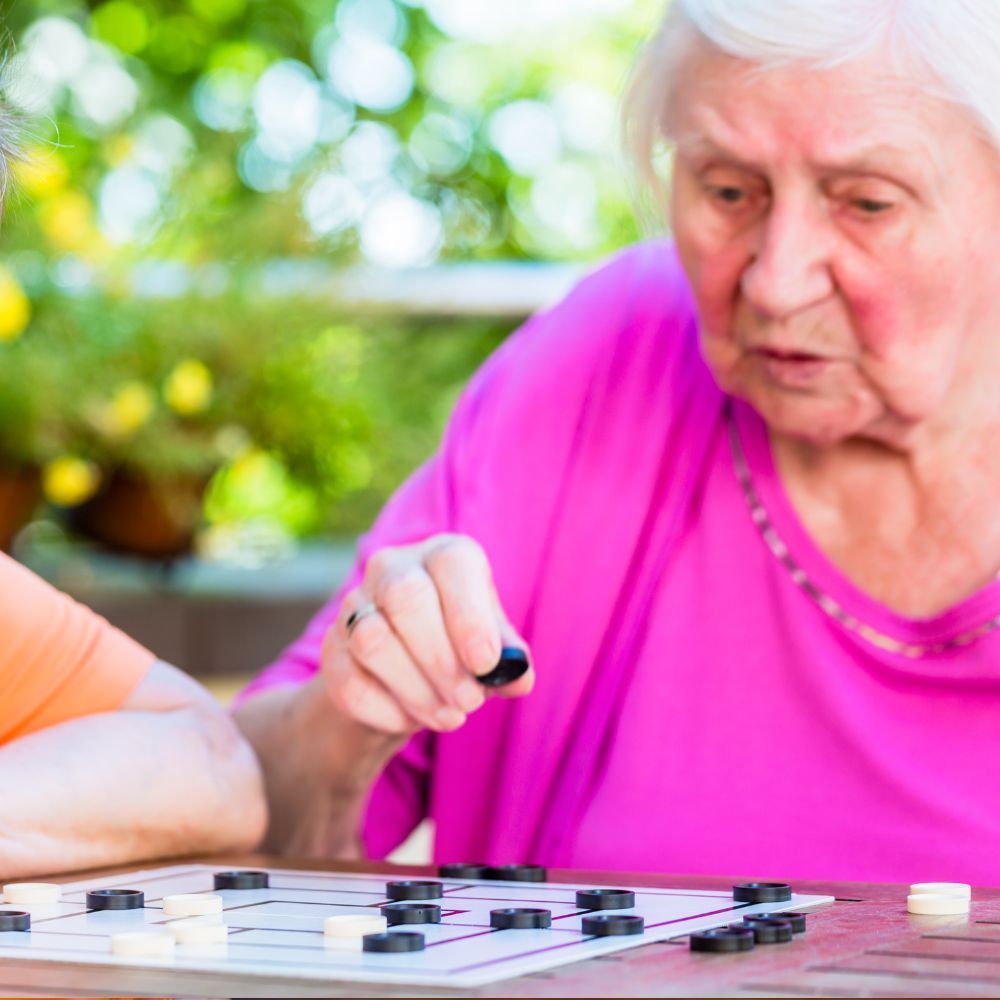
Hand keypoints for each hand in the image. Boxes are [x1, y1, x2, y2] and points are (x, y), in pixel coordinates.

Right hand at [320, 534, 532, 735]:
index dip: (470, 616)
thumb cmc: (460, 648)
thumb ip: (510, 659)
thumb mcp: (492, 648)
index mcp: (443, 556)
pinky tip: (411, 719)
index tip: (485, 664)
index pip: (452, 564)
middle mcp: (393, 568)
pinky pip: (351, 682)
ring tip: (450, 715)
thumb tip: (518, 676)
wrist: (404, 678)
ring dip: (418, 690)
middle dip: (442, 659)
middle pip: (406, 596)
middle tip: (470, 700)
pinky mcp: (332, 650)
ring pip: (373, 640)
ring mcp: (354, 607)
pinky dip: (388, 711)